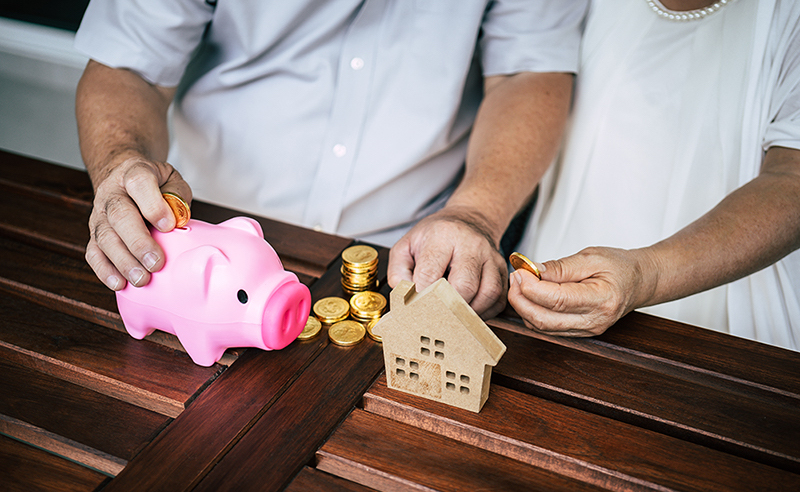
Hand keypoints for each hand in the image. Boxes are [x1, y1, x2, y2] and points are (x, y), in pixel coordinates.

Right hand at [85, 156, 191, 289]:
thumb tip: (179, 221)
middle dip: (138, 242)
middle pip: (119, 216)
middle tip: (155, 263)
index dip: (153, 206)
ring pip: (105, 237)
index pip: (139, 184)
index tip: (168, 226)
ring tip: (141, 279)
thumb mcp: (171, 179)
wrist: (123, 178)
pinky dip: (105, 270)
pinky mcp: (94, 234)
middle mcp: (112, 194)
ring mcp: (99, 215)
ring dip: (123, 261)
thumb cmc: (154, 184)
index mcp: (134, 174)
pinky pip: (93, 253)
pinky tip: (119, 283)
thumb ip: (177, 196)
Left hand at [387, 207, 507, 318]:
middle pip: (464, 286)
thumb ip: (399, 271)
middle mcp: (471, 245)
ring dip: (470, 312)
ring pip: (488, 294)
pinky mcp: (503, 270)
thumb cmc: (436, 236)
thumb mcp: (407, 244)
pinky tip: (470, 311)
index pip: (431, 273)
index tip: (415, 309)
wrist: (469, 219)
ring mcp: (491, 257)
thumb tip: (405, 297)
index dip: (421, 296)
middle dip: (448, 308)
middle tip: (436, 318)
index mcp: (443, 236)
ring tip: (454, 317)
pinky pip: (498, 299)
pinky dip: (485, 312)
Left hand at [507, 247, 656, 335]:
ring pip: (542, 327)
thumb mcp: (591, 256)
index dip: (532, 287)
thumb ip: (560, 267)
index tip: (520, 272)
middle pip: (544, 320)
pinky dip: (532, 313)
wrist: (639, 282)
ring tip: (520, 283)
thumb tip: (532, 271)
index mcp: (602, 300)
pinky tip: (529, 295)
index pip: (557, 300)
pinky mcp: (578, 333)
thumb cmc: (620, 267)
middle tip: (515, 277)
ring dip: (524, 307)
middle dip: (521, 300)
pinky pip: (547, 328)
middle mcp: (594, 321)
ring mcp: (586, 331)